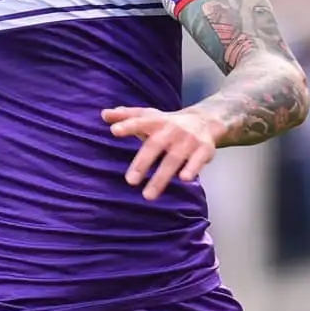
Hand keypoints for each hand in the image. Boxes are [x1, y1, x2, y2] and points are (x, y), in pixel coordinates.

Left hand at [103, 106, 221, 199]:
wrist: (205, 121)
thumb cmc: (167, 122)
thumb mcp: (148, 116)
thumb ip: (126, 116)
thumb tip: (104, 114)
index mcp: (156, 121)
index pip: (140, 122)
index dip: (127, 125)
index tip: (114, 131)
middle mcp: (172, 129)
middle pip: (155, 145)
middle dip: (142, 163)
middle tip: (130, 181)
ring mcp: (188, 140)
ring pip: (174, 159)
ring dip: (161, 177)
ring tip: (148, 196)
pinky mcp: (204, 150)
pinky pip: (197, 160)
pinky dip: (192, 169)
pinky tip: (184, 179)